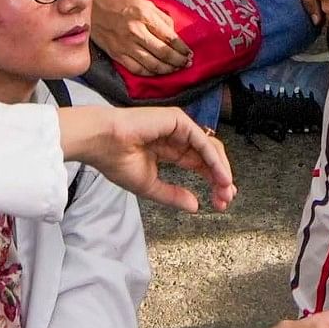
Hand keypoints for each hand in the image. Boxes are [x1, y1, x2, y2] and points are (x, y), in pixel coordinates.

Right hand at [58, 102, 235, 211]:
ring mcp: (179, 127)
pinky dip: (213, 158)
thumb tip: (195, 207)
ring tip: (225, 189)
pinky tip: (219, 174)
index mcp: (169, 151)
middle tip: (226, 199)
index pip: (198, 165)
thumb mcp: (150, 186)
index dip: (212, 183)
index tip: (220, 202)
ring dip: (221, 169)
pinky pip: (202, 140)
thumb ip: (173, 196)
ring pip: (209, 148)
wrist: (101, 143)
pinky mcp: (178, 120)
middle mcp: (177, 138)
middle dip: (220, 178)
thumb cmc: (116, 161)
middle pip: (208, 158)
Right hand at [91, 0, 192, 78]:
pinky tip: (157, 72)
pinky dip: (150, 73)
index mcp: (144, 15)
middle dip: (178, 60)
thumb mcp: (143, 2)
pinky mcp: (117, 55)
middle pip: (163, 53)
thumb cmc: (116, 2)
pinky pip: (137, 69)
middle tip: (186, 63)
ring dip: (167, 69)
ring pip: (152, 64)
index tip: (189, 52)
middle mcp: (135, 31)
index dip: (182, 48)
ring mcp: (125, 45)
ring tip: (175, 69)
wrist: (90, 8)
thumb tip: (172, 32)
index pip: (170, 36)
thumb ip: (160, 17)